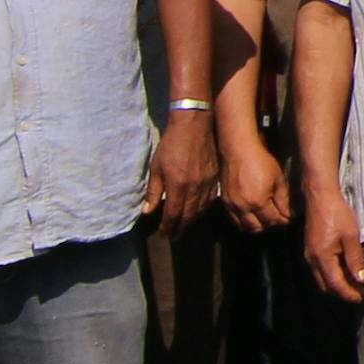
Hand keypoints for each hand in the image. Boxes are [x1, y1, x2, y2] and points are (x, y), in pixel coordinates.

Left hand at [144, 112, 218, 237]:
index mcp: (178, 186)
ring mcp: (207, 184)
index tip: (164, 234)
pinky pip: (210, 200)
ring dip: (192, 221)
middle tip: (175, 237)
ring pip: (201, 210)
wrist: (195, 126)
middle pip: (188, 216)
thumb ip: (153, 191)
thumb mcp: (156, 167)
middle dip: (180, 228)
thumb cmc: (171, 144)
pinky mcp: (215, 179)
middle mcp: (194, 189)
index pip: (174, 214)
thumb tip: (148, 211)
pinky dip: (203, 210)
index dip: (168, 227)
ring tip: (185, 228)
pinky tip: (198, 213)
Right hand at [220, 136, 291, 233]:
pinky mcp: (225, 200)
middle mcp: (243, 207)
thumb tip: (288, 214)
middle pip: (258, 228)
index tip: (288, 219)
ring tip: (265, 218)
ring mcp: (231, 205)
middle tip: (277, 219)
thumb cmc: (260, 161)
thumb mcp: (278, 179)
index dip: (283, 221)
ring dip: (256, 225)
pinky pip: (234, 219)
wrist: (238, 149)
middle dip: (270, 225)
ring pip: (244, 226)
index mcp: (258, 202)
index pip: (273, 221)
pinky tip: (251, 214)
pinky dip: (243, 221)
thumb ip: (283, 200)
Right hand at [304, 185, 363, 302]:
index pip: (335, 284)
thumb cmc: (338, 214)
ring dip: (336, 284)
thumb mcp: (351, 236)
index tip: (362, 298)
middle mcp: (311, 259)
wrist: (321, 196)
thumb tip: (361, 280)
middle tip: (360, 292)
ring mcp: (308, 254)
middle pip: (325, 286)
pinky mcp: (310, 249)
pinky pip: (319, 269)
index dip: (349, 293)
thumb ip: (355, 259)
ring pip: (321, 278)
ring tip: (354, 283)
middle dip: (342, 292)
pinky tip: (344, 270)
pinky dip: (331, 274)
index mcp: (322, 257)